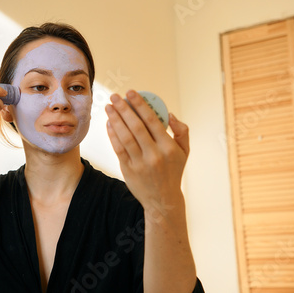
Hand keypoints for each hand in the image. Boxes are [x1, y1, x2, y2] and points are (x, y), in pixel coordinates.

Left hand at [105, 90, 189, 210]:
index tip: (131, 92)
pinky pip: (118, 149)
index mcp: (168, 147)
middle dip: (123, 109)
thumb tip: (169, 114)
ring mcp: (140, 163)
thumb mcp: (185, 151)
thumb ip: (182, 131)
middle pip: (136, 127)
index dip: (140, 105)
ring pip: (125, 137)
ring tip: (108, 107)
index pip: (152, 120)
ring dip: (115, 120)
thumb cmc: (173, 170)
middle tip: (115, 96)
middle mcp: (154, 154)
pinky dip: (112, 135)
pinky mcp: (128, 170)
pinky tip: (108, 124)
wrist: (163, 200)